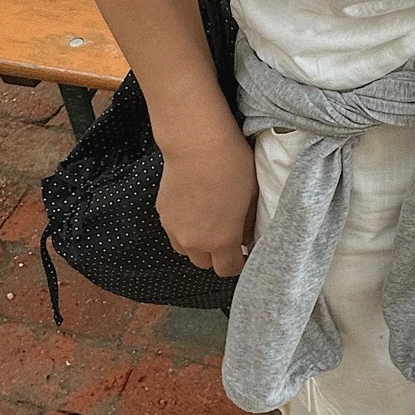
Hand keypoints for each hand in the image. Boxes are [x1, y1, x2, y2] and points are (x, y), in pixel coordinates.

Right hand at [156, 126, 257, 276]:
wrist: (196, 144)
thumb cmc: (230, 166)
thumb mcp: (252, 196)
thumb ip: (248, 224)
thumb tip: (246, 237)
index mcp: (221, 241)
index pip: (228, 270)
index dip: (238, 264)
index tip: (244, 254)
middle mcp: (195, 242)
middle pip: (205, 264)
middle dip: (217, 256)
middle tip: (227, 238)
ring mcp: (174, 229)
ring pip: (186, 250)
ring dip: (197, 244)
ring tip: (208, 224)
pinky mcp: (162, 214)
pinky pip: (174, 231)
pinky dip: (183, 227)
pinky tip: (194, 208)